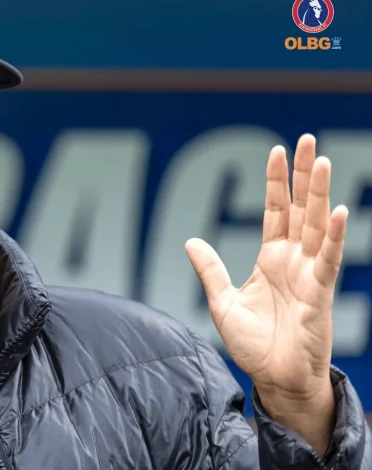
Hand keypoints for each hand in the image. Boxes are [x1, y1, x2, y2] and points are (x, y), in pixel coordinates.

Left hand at [184, 134, 346, 448]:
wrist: (273, 378)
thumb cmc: (254, 344)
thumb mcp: (222, 301)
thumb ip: (210, 270)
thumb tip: (190, 240)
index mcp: (271, 258)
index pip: (276, 211)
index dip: (276, 181)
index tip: (276, 150)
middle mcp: (293, 260)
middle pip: (299, 208)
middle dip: (302, 175)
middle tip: (306, 139)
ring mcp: (309, 273)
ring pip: (316, 225)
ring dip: (319, 193)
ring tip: (320, 161)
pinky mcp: (319, 293)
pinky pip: (328, 259)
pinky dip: (333, 235)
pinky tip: (336, 210)